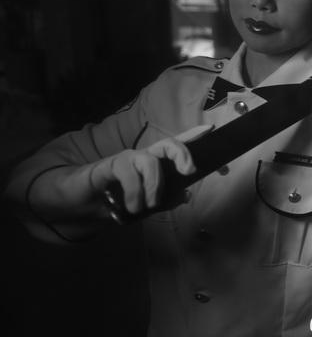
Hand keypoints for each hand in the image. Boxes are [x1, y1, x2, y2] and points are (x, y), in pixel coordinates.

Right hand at [87, 124, 212, 214]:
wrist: (75, 205)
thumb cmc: (112, 200)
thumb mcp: (143, 205)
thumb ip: (163, 200)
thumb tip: (185, 195)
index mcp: (154, 166)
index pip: (175, 147)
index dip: (193, 137)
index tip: (210, 130)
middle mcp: (142, 158)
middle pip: (167, 144)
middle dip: (182, 153)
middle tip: (189, 171)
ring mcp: (126, 160)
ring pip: (149, 160)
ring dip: (154, 185)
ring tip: (148, 206)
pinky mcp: (108, 165)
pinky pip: (128, 171)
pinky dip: (134, 191)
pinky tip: (131, 206)